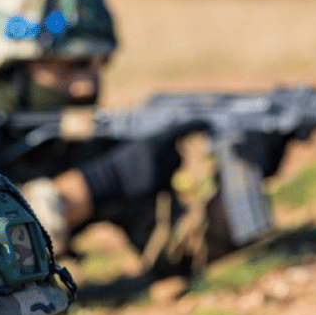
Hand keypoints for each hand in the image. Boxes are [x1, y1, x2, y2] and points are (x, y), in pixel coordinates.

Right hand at [76, 127, 193, 208]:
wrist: (106, 179)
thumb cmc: (123, 163)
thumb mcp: (141, 147)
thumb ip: (160, 148)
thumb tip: (178, 151)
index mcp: (155, 140)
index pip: (182, 129)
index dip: (198, 125)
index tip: (210, 124)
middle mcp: (158, 153)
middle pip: (178, 159)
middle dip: (171, 163)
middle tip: (153, 165)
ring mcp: (156, 171)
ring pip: (172, 175)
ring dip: (164, 178)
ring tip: (144, 175)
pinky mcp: (153, 187)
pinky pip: (166, 190)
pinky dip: (159, 189)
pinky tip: (144, 184)